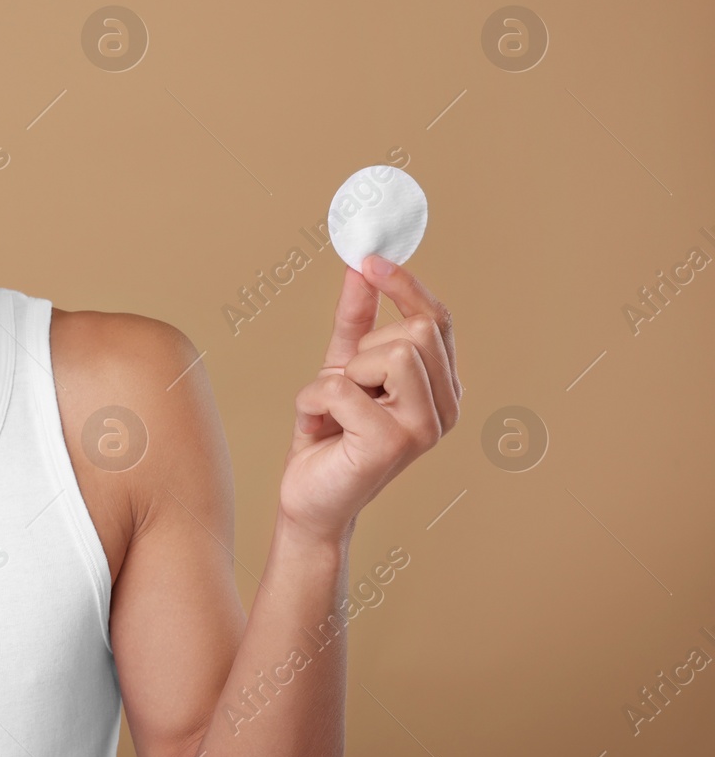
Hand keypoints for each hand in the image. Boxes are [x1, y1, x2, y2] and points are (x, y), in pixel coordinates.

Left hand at [278, 254, 461, 543]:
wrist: (310, 497)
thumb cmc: (331, 434)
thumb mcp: (342, 366)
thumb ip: (357, 319)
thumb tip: (360, 268)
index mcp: (442, 387)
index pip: (437, 320)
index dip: (405, 285)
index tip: (369, 259)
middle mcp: (445, 408)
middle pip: (414, 331)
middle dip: (362, 350)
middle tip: (346, 387)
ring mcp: (424, 428)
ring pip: (387, 353)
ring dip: (340, 375)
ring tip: (336, 409)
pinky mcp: (391, 443)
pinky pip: (341, 387)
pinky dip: (313, 399)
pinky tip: (318, 426)